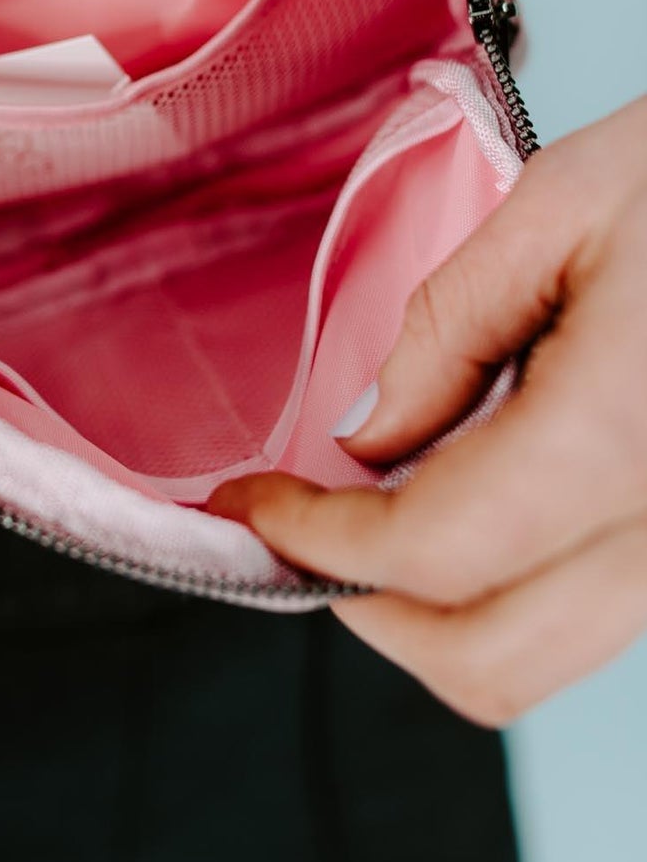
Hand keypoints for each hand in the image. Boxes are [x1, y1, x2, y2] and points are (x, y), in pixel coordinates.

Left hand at [207, 95, 646, 725]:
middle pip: (488, 660)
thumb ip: (451, 327)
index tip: (252, 507)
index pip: (434, 553)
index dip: (317, 543)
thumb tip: (368, 433)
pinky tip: (467, 487)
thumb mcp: (563, 201)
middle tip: (298, 527)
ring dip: (434, 604)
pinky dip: (505, 581)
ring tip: (372, 503)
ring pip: (542, 652)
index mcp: (625, 432)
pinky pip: (591, 606)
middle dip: (366, 607)